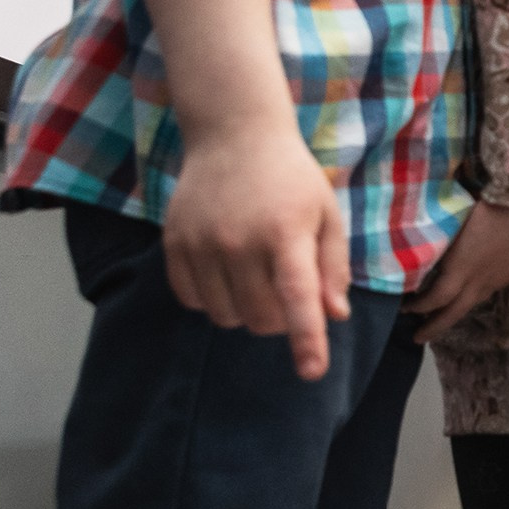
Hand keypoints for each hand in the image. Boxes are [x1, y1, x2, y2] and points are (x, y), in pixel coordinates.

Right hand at [163, 118, 351, 379]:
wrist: (234, 135)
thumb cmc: (292, 179)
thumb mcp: (327, 215)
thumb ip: (332, 267)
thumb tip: (333, 316)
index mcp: (285, 234)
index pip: (297, 297)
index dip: (306, 339)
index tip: (312, 372)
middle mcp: (239, 241)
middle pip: (261, 318)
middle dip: (282, 320)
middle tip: (289, 292)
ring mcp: (201, 243)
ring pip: (226, 316)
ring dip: (247, 313)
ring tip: (259, 280)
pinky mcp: (175, 243)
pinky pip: (193, 300)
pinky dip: (214, 301)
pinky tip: (228, 274)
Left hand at [404, 199, 508, 343]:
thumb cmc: (492, 206)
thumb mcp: (455, 218)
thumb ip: (436, 232)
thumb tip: (413, 236)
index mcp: (462, 267)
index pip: (436, 297)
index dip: (418, 306)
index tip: (403, 308)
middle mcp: (479, 280)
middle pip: (454, 312)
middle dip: (434, 327)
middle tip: (417, 338)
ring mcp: (497, 278)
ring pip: (471, 303)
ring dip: (452, 314)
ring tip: (439, 317)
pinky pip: (485, 293)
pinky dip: (469, 299)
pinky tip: (466, 293)